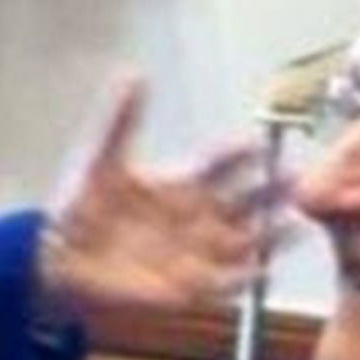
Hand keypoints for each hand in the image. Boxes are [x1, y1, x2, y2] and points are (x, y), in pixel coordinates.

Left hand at [39, 74, 287, 325]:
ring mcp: (199, 252)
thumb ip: (120, 119)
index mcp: (183, 183)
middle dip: (271, 189)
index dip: (238, 153)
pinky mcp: (191, 286)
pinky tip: (263, 267)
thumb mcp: (101, 159)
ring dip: (272, 232)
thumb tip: (133, 73)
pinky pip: (227, 281)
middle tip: (295, 176)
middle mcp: (200, 216)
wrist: (63, 260)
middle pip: (247, 200)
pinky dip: (246, 275)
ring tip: (295, 222)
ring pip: (247, 240)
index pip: (221, 163)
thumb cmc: (83, 208)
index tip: (256, 143)